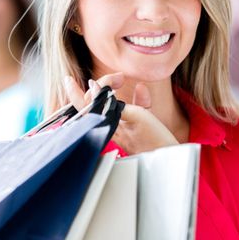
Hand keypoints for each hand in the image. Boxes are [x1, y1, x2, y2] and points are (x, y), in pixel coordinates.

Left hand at [64, 74, 178, 154]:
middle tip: (112, 78)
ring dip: (112, 91)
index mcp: (107, 124)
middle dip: (101, 86)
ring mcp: (121, 130)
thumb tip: (93, 86)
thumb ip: (113, 102)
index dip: (75, 92)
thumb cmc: (154, 139)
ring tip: (117, 80)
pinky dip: (134, 99)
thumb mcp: (135, 116)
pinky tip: (142, 91)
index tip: (68, 80)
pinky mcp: (133, 131)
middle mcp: (110, 128)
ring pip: (109, 106)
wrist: (170, 161)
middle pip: (95, 103)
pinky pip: (128, 111)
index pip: (84, 106)